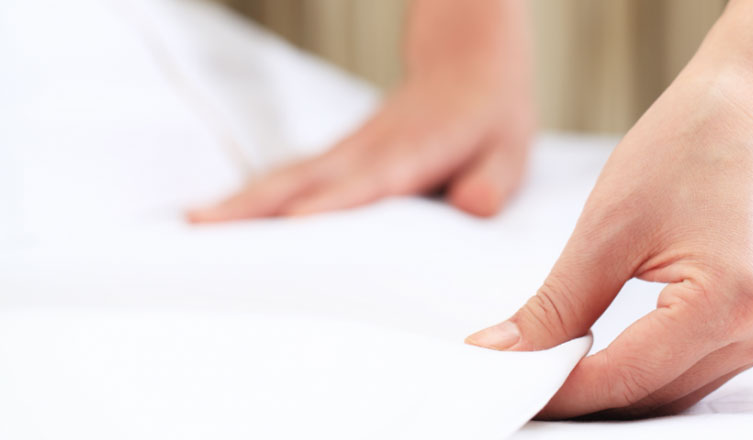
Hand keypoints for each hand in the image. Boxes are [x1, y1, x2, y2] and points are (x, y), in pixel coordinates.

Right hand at [189, 0, 532, 221]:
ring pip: (291, 174)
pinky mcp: (340, 155)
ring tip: (195, 225)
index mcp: (417, 147)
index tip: (297, 221)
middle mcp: (373, 147)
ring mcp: (350, 148)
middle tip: (204, 227)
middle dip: (258, 202)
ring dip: (244, 199)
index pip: (373, 177)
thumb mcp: (512, 148)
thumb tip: (474, 206)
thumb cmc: (491, 115)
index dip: (337, 199)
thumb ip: (494, 179)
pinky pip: (294, 175)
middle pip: (309, 176)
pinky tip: (224, 216)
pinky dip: (257, 195)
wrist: (469, 62)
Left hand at [466, 62, 752, 417]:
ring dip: (616, 386)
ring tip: (555, 366)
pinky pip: (698, 369)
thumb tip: (504, 354)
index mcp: (730, 301)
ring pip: (676, 392)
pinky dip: (649, 367)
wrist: (746, 104)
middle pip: (655, 396)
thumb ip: (555, 307)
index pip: (628, 377)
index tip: (510, 386)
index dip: (561, 389)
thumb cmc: (686, 144)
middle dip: (584, 393)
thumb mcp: (606, 229)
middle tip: (521, 377)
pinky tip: (606, 352)